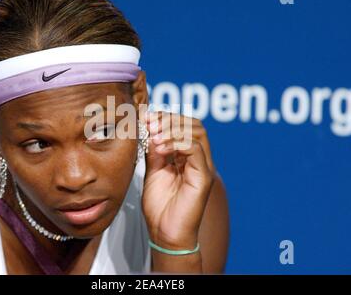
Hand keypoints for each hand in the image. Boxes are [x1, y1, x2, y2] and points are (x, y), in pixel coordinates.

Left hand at [141, 111, 214, 249]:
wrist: (164, 233)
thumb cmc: (160, 206)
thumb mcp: (153, 170)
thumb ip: (154, 150)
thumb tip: (149, 127)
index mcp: (187, 156)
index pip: (185, 125)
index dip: (166, 116)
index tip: (146, 117)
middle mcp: (198, 159)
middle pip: (194, 124)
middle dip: (169, 119)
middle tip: (150, 123)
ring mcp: (203, 167)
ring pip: (197, 133)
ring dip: (172, 129)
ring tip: (154, 136)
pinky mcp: (204, 178)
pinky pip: (196, 150)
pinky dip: (177, 143)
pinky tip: (160, 148)